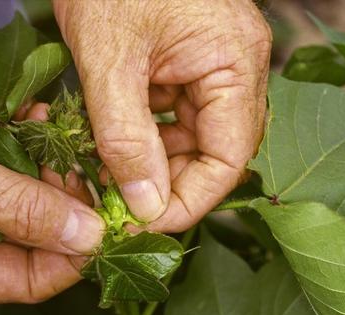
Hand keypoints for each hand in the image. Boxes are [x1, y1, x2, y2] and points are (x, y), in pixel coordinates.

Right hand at [0, 24, 103, 302]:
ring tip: (68, 142)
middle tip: (94, 173)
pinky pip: (9, 169)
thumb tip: (86, 237)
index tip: (110, 223)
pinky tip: (38, 120)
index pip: (31, 281)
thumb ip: (18, 209)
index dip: (76, 256)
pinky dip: (28, 149)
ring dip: (51, 173)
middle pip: (36, 242)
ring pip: (27, 202)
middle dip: (69, 209)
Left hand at [54, 0, 270, 231]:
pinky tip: (112, 149)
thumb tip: (147, 207)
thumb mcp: (109, 61)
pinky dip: (144, 139)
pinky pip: (173, 118)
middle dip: (166, 186)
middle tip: (119, 209)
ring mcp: (213, 66)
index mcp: (235, 62)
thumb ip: (127, 139)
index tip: (143, 224)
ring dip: (152, 166)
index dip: (189, 200)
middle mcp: (236, 68)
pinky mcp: (187, 64)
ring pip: (191, 140)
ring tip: (108, 180)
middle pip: (214, 154)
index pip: (229, 157)